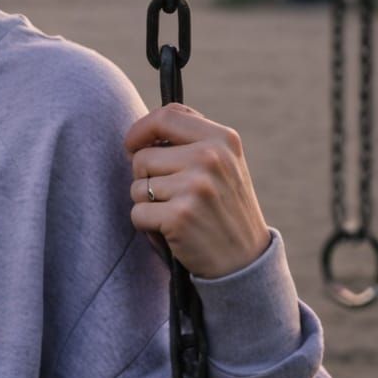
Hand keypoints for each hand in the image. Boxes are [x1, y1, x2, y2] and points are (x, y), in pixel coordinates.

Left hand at [125, 102, 270, 279]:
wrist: (245, 261)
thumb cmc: (223, 210)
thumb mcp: (223, 165)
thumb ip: (191, 141)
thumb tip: (141, 133)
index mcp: (222, 139)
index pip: (166, 116)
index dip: (140, 130)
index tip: (133, 146)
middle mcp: (210, 157)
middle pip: (142, 156)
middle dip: (146, 179)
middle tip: (173, 198)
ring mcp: (196, 186)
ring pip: (138, 187)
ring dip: (148, 205)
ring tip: (177, 215)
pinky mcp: (180, 216)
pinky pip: (138, 213)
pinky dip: (148, 227)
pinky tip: (173, 232)